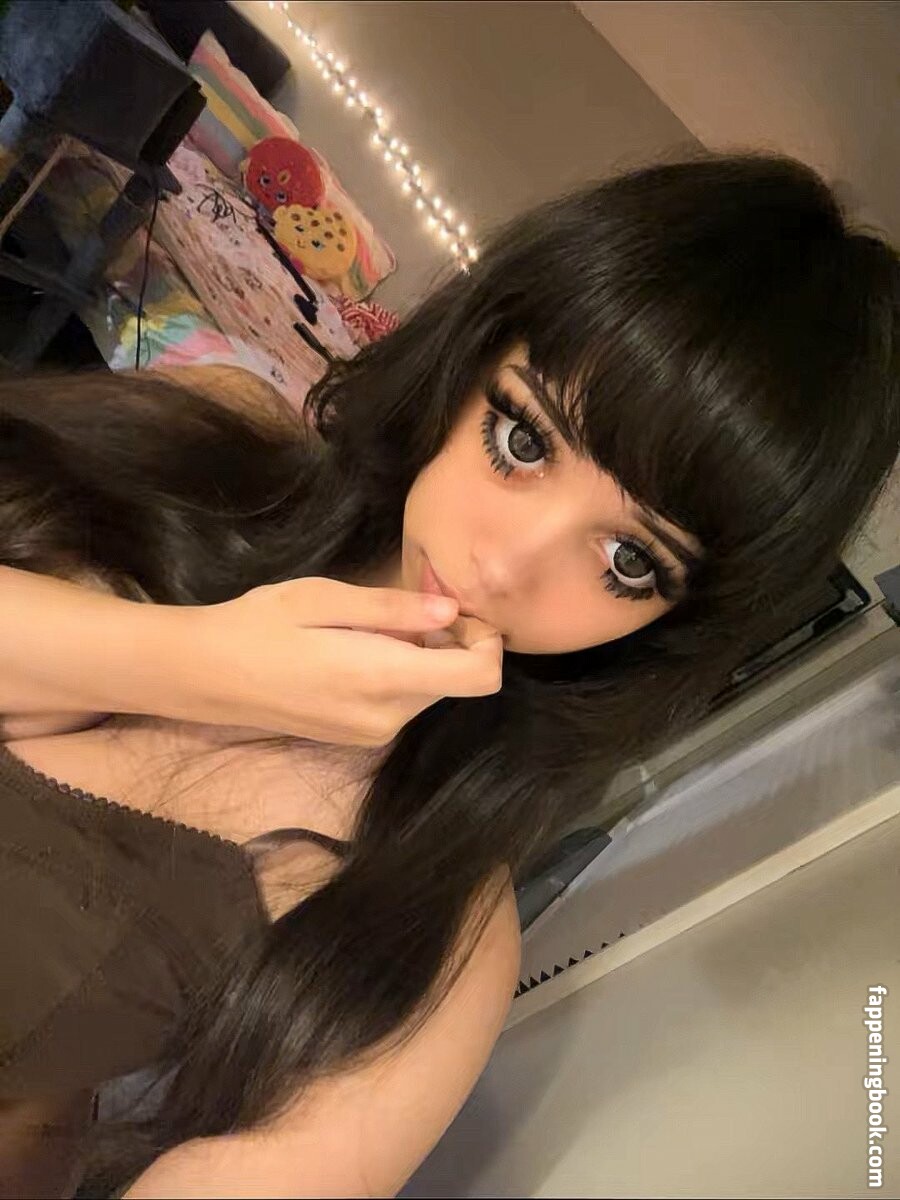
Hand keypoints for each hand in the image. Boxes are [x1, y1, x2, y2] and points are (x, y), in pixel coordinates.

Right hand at [170, 577, 502, 745]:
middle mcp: (386, 718)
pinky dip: (401, 673)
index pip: (479, 677)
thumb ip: (393, 609)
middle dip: (451, 642)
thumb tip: (450, 609)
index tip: (459, 611)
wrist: (203, 677)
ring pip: (430, 691)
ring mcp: (372, 734)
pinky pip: (402, 702)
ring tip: (374, 624)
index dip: (487, 641)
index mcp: (382, 679)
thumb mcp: (323, 599)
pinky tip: (360, 648)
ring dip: (424, 656)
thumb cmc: (258, 625)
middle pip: (457, 682)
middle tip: (410, 605)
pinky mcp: (359, 738)